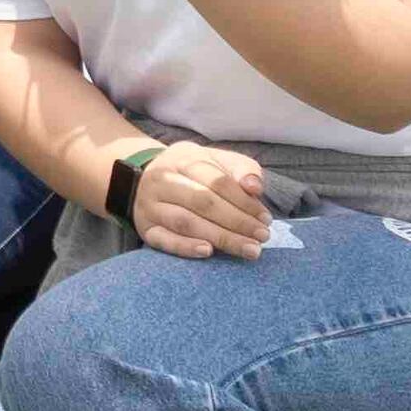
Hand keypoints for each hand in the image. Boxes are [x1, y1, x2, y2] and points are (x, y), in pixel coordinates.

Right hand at [128, 140, 273, 261]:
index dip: (244, 201)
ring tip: (248, 249)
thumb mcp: (215, 160)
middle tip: (262, 238)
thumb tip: (254, 187)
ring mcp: (149, 204)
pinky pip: (163, 239)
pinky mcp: (144, 227)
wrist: (145, 177)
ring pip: (185, 222)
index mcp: (182, 158)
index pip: (217, 181)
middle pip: (203, 202)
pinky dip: (185, 247)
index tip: (266, 219)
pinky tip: (208, 252)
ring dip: (220, 237)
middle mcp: (162, 179)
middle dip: (237, 222)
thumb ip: (240, 168)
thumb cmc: (192, 172)